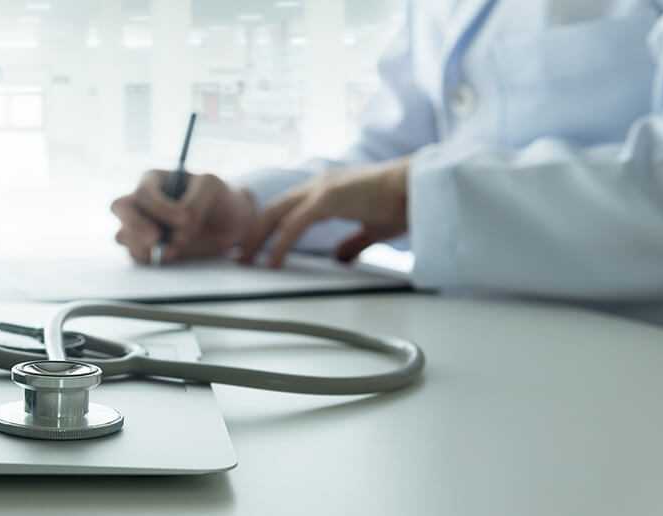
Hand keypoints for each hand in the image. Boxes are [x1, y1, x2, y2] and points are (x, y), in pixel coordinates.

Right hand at [111, 169, 255, 263]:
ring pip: (123, 235)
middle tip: (155, 240)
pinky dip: (149, 259)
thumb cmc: (217, 199)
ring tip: (169, 252)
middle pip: (121, 209)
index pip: (144, 193)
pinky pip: (136, 256)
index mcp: (153, 181)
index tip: (185, 220)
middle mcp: (141, 203)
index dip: (160, 208)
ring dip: (141, 245)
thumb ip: (194, 205)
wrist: (228, 225)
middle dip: (136, 225)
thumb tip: (175, 235)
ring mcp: (140, 227)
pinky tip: (168, 258)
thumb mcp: (211, 189)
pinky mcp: (146, 249)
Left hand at [239, 157, 409, 267]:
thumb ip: (353, 242)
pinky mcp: (328, 198)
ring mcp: (322, 189)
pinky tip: (272, 261)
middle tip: (239, 255)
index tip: (254, 246)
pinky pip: (294, 224)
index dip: (267, 227)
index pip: (286, 207)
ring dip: (257, 238)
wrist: (423, 188)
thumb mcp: (372, 230)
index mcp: (327, 189)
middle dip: (252, 232)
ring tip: (245, 260)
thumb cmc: (404, 204)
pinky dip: (280, 243)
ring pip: (276, 214)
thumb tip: (340, 258)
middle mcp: (318, 185)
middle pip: (272, 209)